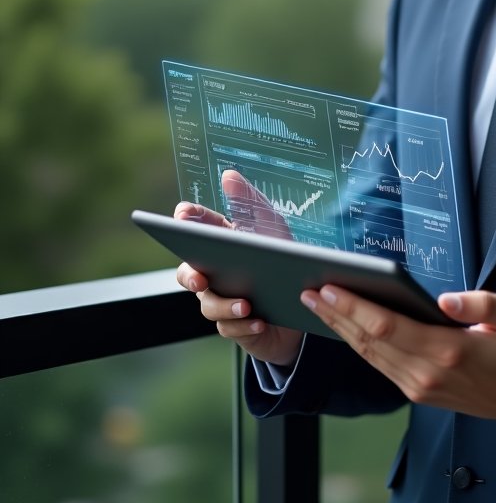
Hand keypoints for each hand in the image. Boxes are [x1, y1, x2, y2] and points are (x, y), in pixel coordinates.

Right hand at [174, 169, 302, 366]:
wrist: (304, 298)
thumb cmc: (282, 255)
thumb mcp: (271, 225)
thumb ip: (248, 201)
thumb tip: (228, 174)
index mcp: (219, 242)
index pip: (194, 228)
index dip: (185, 221)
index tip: (183, 216)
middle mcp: (213, 272)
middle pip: (187, 272)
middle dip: (190, 275)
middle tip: (200, 277)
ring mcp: (221, 300)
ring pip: (209, 305)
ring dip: (226, 305)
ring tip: (246, 304)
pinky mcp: (234, 325)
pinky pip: (231, 328)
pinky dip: (245, 325)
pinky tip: (259, 320)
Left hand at [300, 286, 495, 441]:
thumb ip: (485, 303)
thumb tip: (445, 299)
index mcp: (449, 350)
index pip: (387, 326)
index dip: (355, 307)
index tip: (330, 288)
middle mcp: (428, 373)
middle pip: (368, 342)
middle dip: (336, 315)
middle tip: (309, 290)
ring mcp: (421, 387)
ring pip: (370, 356)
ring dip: (342, 330)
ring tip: (319, 305)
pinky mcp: (420, 392)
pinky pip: (381, 366)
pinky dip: (359, 344)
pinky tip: (348, 327)